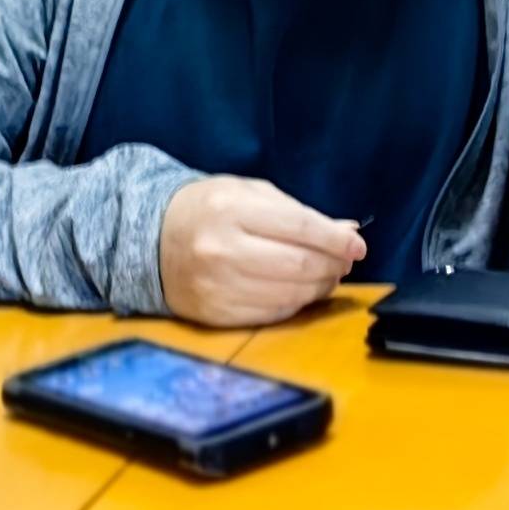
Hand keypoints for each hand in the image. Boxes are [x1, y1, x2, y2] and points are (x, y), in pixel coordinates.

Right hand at [157, 176, 360, 328]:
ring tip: (326, 277)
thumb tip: (347, 231)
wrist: (150, 240)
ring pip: (289, 295)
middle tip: (344, 262)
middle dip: (333, 266)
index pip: (301, 228)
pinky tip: (299, 292)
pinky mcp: (214, 314)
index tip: (358, 246)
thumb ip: (298, 212)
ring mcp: (216, 286)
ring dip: (319, 288)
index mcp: (231, 209)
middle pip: (299, 266)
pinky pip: (270, 315)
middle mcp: (222, 249)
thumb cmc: (208, 210)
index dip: (337, 240)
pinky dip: (294, 304)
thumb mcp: (250, 194)